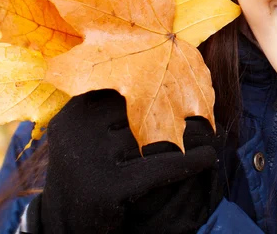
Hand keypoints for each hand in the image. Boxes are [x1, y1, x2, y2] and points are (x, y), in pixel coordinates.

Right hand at [40, 89, 222, 232]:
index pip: (124, 81)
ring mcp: (92, 155)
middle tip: (204, 105)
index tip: (183, 74)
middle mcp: (78, 126)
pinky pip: (162, 165)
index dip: (155, 79)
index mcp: (74, 107)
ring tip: (210, 132)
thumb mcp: (85, 130)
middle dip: (175, 105)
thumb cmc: (86, 169)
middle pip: (143, 104)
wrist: (66, 225)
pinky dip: (190, 161)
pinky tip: (209, 157)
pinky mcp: (108, 185)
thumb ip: (108, 101)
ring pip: (157, 133)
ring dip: (188, 132)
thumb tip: (154, 59)